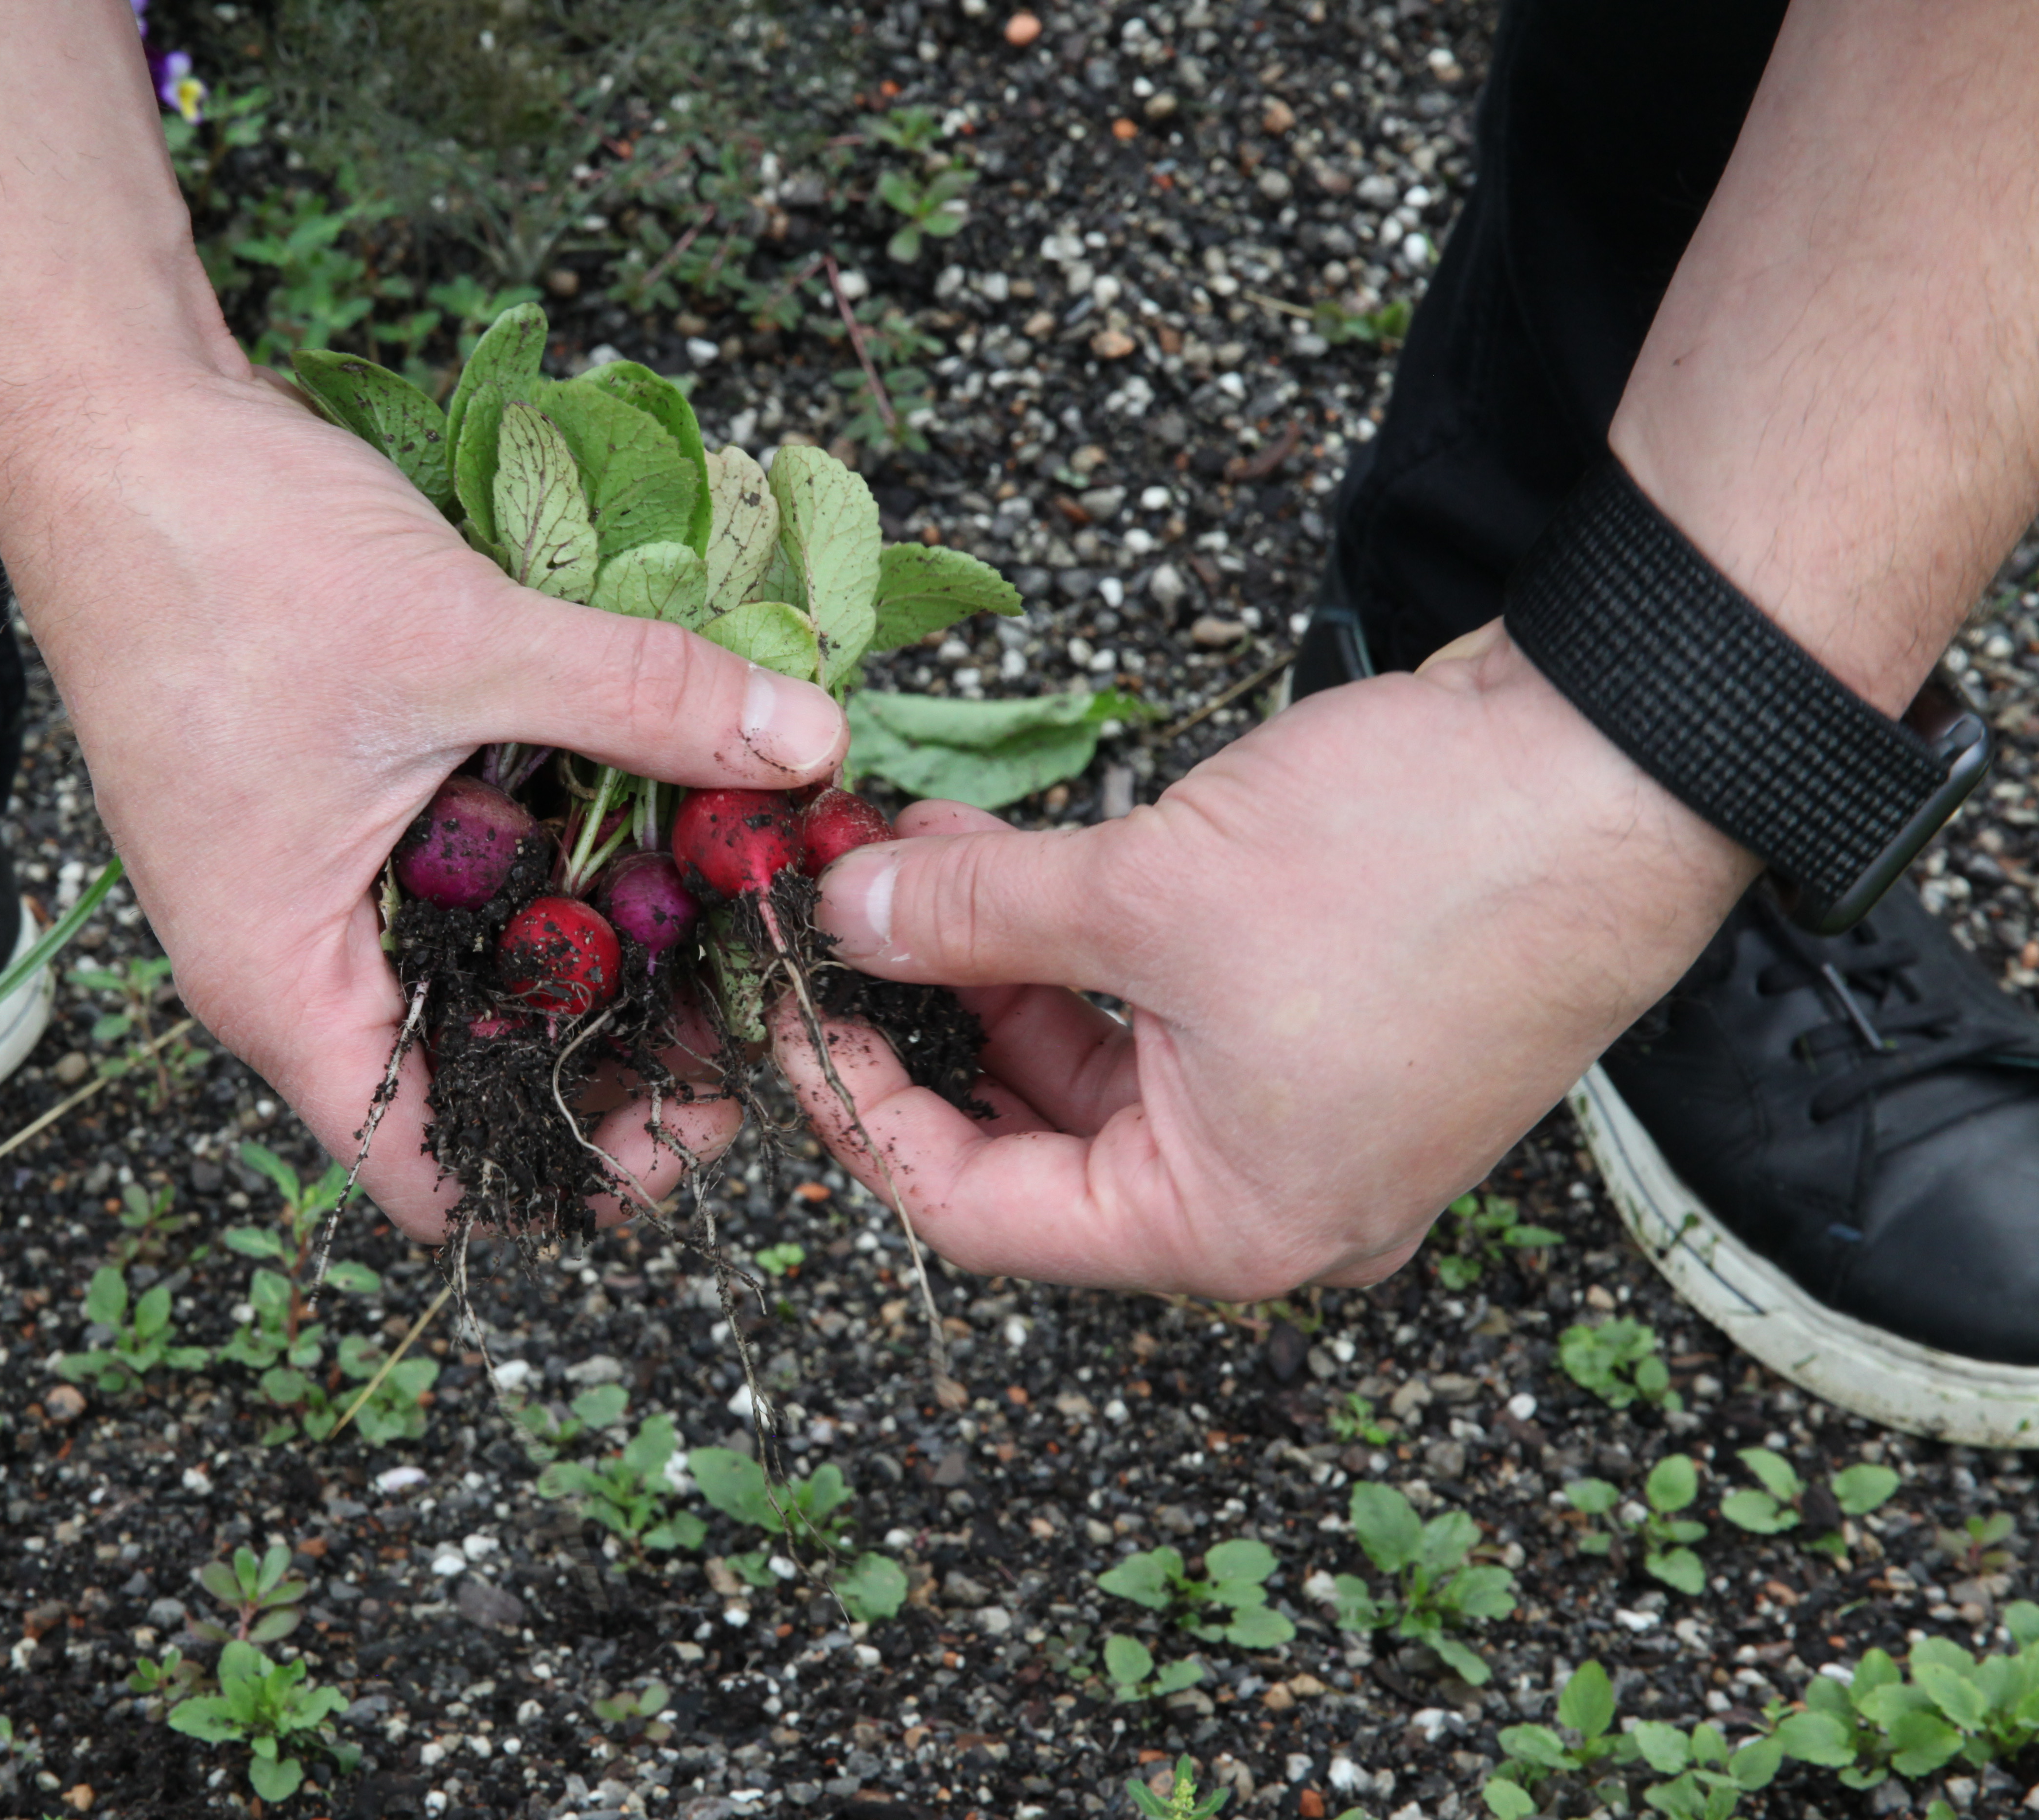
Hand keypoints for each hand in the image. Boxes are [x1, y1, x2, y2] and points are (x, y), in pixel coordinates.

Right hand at [0, 369, 845, 1241]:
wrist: (109, 426)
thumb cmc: (219, 554)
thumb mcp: (459, 638)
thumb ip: (643, 700)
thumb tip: (807, 744)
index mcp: (283, 980)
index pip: (429, 1171)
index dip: (573, 1173)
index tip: (701, 1117)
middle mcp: (293, 957)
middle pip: (473, 1078)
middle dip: (616, 1055)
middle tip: (748, 1004)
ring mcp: (314, 882)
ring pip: (477, 969)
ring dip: (596, 951)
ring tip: (724, 910)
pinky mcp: (338, 808)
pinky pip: (464, 874)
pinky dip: (555, 858)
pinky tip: (650, 811)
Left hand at [773, 623, 1755, 1297]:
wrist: (1627, 757)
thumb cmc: (1419, 859)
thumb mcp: (1147, 891)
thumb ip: (974, 916)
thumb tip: (849, 914)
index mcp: (1234, 1222)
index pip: (984, 1214)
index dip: (864, 1114)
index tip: (791, 1017)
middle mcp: (1278, 1197)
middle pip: (1040, 1143)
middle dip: (935, 1024)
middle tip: (843, 921)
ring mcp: (1313, 1113)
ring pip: (1100, 1066)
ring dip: (1002, 967)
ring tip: (912, 855)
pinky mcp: (1336, 1025)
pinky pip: (1166, 1013)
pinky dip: (1085, 946)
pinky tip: (1010, 855)